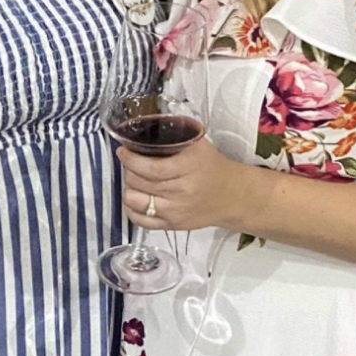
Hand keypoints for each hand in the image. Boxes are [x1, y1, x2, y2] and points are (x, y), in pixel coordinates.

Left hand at [117, 137, 254, 231]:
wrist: (232, 196)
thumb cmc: (212, 166)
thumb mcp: (197, 144)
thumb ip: (174, 135)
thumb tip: (143, 130)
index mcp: (188, 167)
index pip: (150, 168)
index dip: (130, 160)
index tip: (122, 151)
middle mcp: (181, 191)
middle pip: (139, 183)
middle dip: (128, 170)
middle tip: (130, 163)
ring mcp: (176, 211)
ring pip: (135, 202)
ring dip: (128, 189)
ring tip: (133, 180)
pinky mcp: (173, 225)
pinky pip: (141, 221)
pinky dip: (131, 209)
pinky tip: (135, 198)